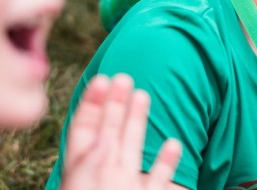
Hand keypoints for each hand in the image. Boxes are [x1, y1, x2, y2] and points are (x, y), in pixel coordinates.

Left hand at [61, 74, 182, 189]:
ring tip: (142, 95)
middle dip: (115, 103)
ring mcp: (126, 185)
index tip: (102, 79)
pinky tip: (174, 143)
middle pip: (109, 132)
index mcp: (82, 169)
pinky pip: (157, 178)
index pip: (84, 129)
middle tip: (124, 77)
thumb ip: (94, 160)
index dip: (91, 103)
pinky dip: (167, 161)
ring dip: (137, 121)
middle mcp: (104, 173)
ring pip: (133, 147)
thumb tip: (103, 137)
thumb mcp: (85, 184)